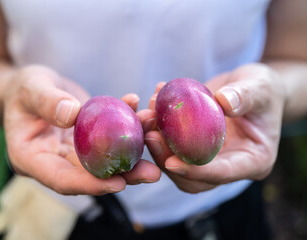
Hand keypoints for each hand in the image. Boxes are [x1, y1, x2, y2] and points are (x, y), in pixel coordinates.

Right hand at [3, 65, 159, 194]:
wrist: (33, 86)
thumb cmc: (25, 86)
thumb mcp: (30, 87)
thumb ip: (46, 101)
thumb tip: (72, 115)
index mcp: (32, 159)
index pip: (61, 179)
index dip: (90, 184)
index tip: (118, 183)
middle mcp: (55, 162)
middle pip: (89, 176)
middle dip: (123, 176)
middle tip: (153, 174)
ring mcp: (72, 153)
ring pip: (104, 161)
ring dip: (133, 155)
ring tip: (158, 143)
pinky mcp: (87, 141)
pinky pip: (109, 139)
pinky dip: (127, 129)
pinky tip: (143, 114)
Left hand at [141, 63, 285, 192]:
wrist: (250, 88)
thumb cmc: (263, 88)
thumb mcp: (261, 86)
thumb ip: (246, 95)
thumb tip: (225, 102)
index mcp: (253, 161)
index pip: (222, 173)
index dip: (196, 171)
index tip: (171, 162)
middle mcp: (229, 165)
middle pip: (194, 176)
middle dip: (168, 159)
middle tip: (150, 135)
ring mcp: (209, 158)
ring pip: (178, 163)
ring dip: (158, 143)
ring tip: (148, 115)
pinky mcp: (193, 146)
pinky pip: (172, 144)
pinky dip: (159, 127)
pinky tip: (153, 102)